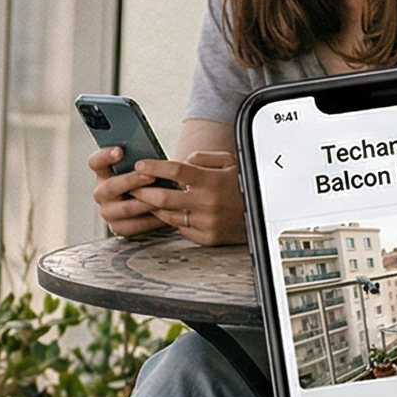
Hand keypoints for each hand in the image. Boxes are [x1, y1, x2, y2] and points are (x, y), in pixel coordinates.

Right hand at [88, 145, 167, 237]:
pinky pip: (133, 226)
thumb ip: (144, 162)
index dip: (105, 156)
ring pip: (123, 208)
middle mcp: (102, 193)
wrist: (163, 203)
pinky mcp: (118, 228)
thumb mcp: (147, 168)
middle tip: (151, 176)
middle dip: (131, 181)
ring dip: (144, 202)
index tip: (121, 151)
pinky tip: (165, 213)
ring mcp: (108, 212)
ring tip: (163, 197)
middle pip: (109, 187)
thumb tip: (151, 157)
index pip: (95, 162)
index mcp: (104, 173)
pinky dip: (150, 220)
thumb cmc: (154, 179)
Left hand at [130, 151, 245, 246]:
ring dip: (152, 208)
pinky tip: (165, 213)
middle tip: (130, 186)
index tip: (140, 164)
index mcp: (213, 181)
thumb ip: (203, 158)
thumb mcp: (230, 163)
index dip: (154, 167)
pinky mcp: (207, 239)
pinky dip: (171, 220)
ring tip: (143, 199)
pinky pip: (180, 229)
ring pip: (167, 216)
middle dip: (141, 191)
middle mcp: (208, 203)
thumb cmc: (244, 184)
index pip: (176, 170)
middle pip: (163, 198)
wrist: (266, 215)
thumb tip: (179, 161)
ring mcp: (206, 223)